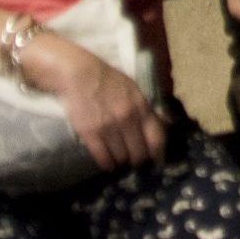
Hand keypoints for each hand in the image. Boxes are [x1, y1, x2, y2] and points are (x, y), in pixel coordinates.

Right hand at [37, 38, 167, 170]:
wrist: (78, 74)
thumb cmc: (107, 80)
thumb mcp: (133, 90)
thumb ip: (145, 108)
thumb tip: (161, 125)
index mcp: (141, 107)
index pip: (157, 138)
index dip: (157, 153)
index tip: (154, 159)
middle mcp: (128, 119)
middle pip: (139, 153)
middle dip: (137, 160)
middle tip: (133, 161)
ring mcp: (109, 128)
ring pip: (122, 157)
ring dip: (121, 161)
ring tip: (119, 160)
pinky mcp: (90, 134)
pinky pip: (103, 157)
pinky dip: (106, 164)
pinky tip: (107, 164)